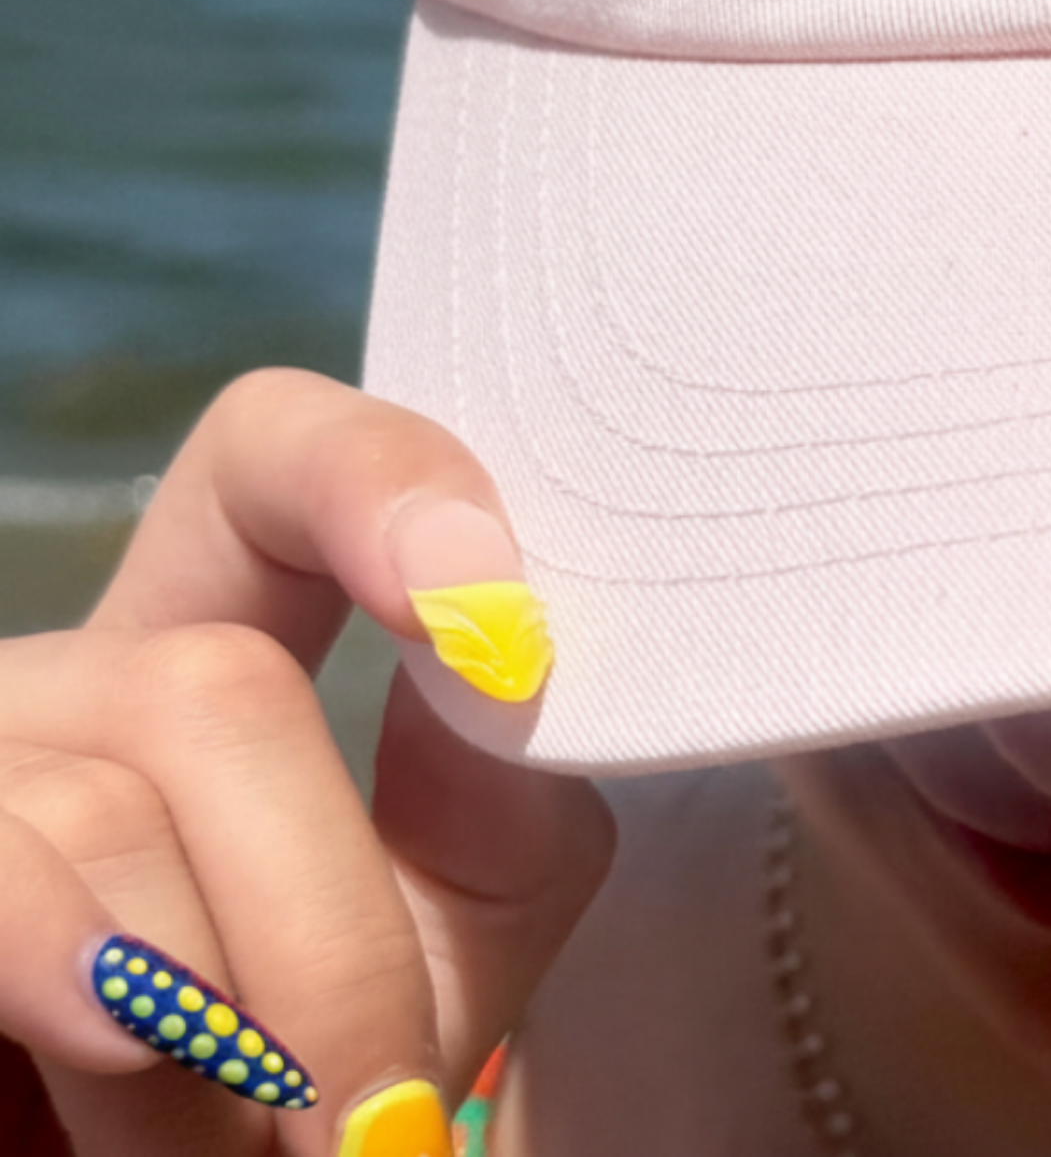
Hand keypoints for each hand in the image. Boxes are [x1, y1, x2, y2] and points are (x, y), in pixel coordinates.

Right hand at [0, 368, 613, 1152]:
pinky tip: (125, 1048)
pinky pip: (2, 869)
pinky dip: (84, 980)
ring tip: (249, 1146)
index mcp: (202, 658)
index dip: (377, 477)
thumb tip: (505, 673)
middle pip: (215, 684)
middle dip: (330, 938)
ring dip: (211, 1026)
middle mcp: (63, 687)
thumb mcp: (436, 956)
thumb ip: (503, 817)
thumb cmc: (294, 1097)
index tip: (497, 625)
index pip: (265, 458)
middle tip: (377, 1110)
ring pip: (103, 806)